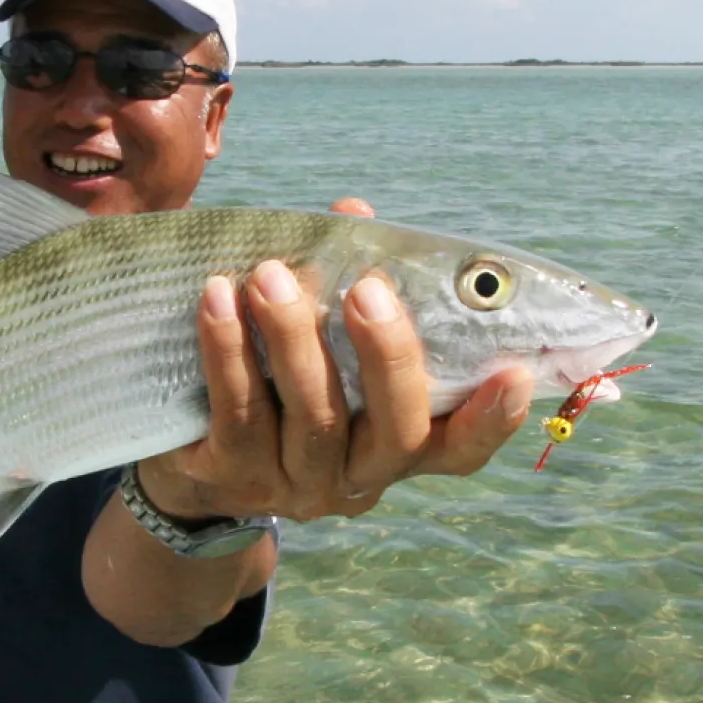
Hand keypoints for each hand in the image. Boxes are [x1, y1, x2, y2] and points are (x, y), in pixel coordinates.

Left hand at [136, 196, 532, 523]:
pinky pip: (238, 413)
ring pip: (311, 416)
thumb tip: (354, 217)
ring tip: (269, 274)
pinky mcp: (232, 477)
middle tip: (366, 288)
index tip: (515, 372)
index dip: (493, 419)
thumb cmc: (273, 378)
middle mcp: (358, 478)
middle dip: (385, 355)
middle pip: (394, 430)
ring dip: (291, 338)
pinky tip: (217, 299)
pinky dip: (228, 351)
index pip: (460, 449)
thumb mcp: (320, 335)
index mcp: (396, 446)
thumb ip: (347, 282)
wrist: (187, 457)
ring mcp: (295, 486)